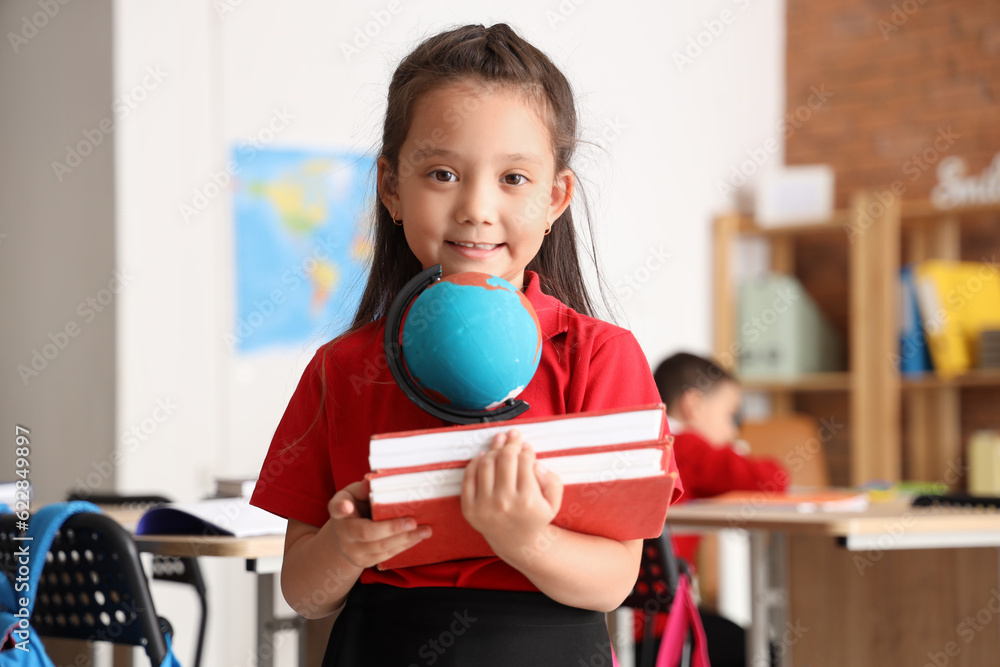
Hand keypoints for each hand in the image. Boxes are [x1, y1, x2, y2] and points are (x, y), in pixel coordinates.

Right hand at [326, 480, 430, 567]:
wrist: (344, 538)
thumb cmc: (354, 508)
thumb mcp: (355, 494)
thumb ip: (365, 489)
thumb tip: (375, 477)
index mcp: (339, 512)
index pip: (337, 508)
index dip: (341, 507)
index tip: (347, 505)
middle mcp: (343, 534)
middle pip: (366, 532)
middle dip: (392, 528)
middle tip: (413, 522)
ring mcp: (353, 551)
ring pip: (380, 547)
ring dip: (405, 539)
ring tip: (425, 531)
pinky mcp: (365, 562)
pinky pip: (386, 555)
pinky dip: (404, 546)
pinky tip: (417, 538)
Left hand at [460, 429, 563, 556]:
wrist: (516, 543)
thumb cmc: (535, 517)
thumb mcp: (553, 502)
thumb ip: (552, 481)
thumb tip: (534, 463)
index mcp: (527, 501)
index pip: (524, 462)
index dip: (525, 449)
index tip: (526, 445)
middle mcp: (504, 503)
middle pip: (505, 459)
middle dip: (510, 443)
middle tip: (512, 435)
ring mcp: (483, 507)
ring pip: (486, 464)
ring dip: (493, 448)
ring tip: (499, 440)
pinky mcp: (469, 509)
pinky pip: (469, 477)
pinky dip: (475, 462)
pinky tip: (485, 455)